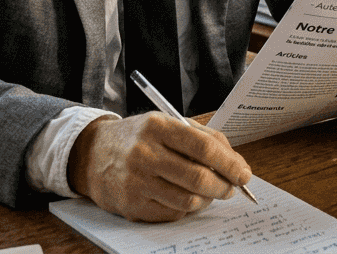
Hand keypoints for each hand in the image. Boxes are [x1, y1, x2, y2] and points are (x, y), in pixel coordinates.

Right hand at [66, 112, 251, 221]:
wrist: (92, 155)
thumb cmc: (138, 138)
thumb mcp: (166, 124)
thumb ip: (202, 137)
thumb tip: (235, 161)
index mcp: (158, 127)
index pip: (204, 147)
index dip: (230, 163)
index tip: (244, 173)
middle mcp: (145, 153)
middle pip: (199, 177)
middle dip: (224, 186)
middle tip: (231, 188)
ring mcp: (136, 182)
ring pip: (188, 200)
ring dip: (208, 200)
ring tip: (211, 193)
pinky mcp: (132, 205)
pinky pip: (172, 213)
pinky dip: (187, 208)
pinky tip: (187, 198)